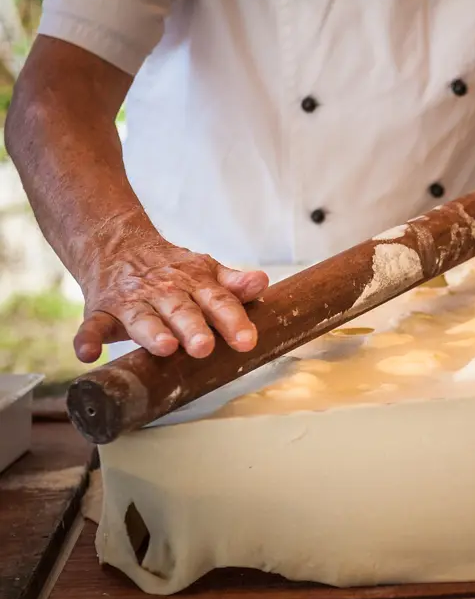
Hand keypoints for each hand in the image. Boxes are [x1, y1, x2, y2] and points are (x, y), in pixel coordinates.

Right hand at [75, 238, 269, 362]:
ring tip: (165, 347)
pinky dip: (88, 339)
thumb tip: (263, 282)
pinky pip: (92, 326)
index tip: (247, 340)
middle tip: (205, 347)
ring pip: (142, 318)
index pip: (218, 301)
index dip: (233, 320)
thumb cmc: (173, 270)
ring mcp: (131, 301)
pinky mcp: (101, 311)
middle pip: (181, 311)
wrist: (116, 244)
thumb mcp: (206, 272)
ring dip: (152, 333)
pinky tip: (88, 354)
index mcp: (194, 283)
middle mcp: (163, 291)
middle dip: (193, 329)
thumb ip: (233, 284)